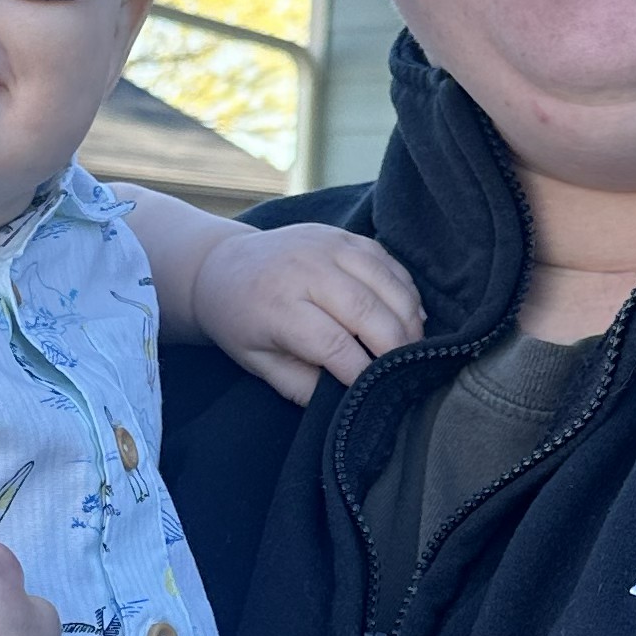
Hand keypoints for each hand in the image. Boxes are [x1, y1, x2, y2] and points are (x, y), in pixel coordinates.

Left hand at [190, 221, 423, 404]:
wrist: (222, 266)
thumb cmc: (240, 321)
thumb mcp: (258, 362)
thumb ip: (300, 385)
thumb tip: (345, 400)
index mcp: (278, 305)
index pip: (333, 343)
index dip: (361, 371)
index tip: (374, 392)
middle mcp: (305, 269)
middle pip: (367, 310)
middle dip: (395, 346)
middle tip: (406, 372)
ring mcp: (326, 245)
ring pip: (385, 281)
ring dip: (409, 316)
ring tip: (414, 346)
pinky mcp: (342, 235)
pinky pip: (387, 260)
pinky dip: (405, 288)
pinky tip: (411, 314)